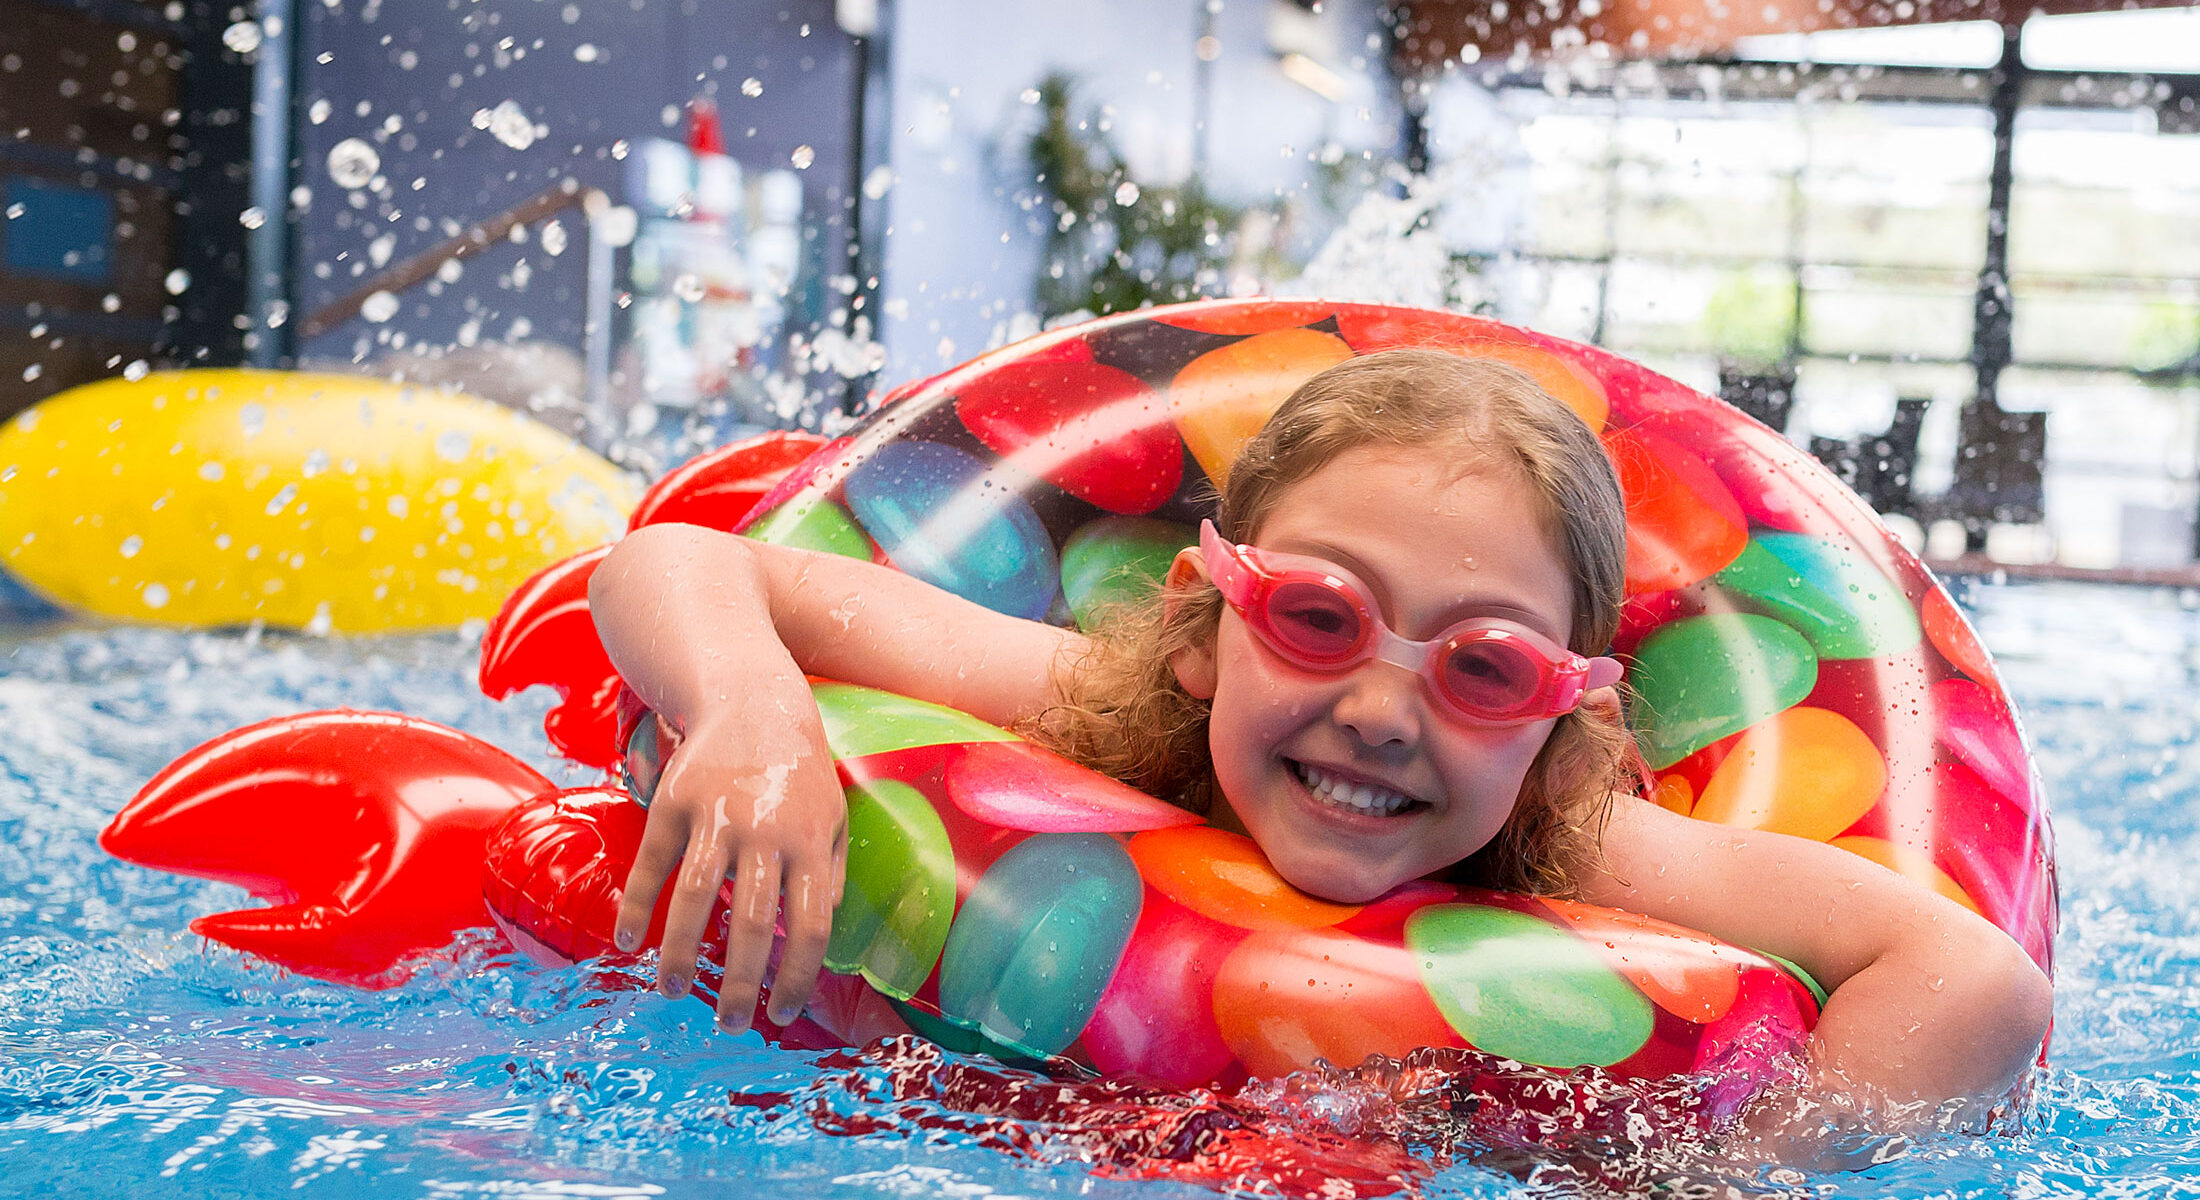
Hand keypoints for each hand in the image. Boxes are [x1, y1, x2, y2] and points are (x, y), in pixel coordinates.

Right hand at [612, 697, 848, 1031]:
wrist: (753, 702)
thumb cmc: (799, 774)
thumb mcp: (834, 818)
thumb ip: (831, 876)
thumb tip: (819, 937)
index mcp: (811, 843)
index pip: (810, 927)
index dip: (797, 978)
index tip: (780, 1014)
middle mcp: (766, 832)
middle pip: (753, 923)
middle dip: (741, 984)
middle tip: (729, 1025)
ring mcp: (717, 816)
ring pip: (696, 898)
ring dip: (682, 954)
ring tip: (673, 994)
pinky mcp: (674, 801)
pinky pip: (652, 864)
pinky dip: (634, 906)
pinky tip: (626, 943)